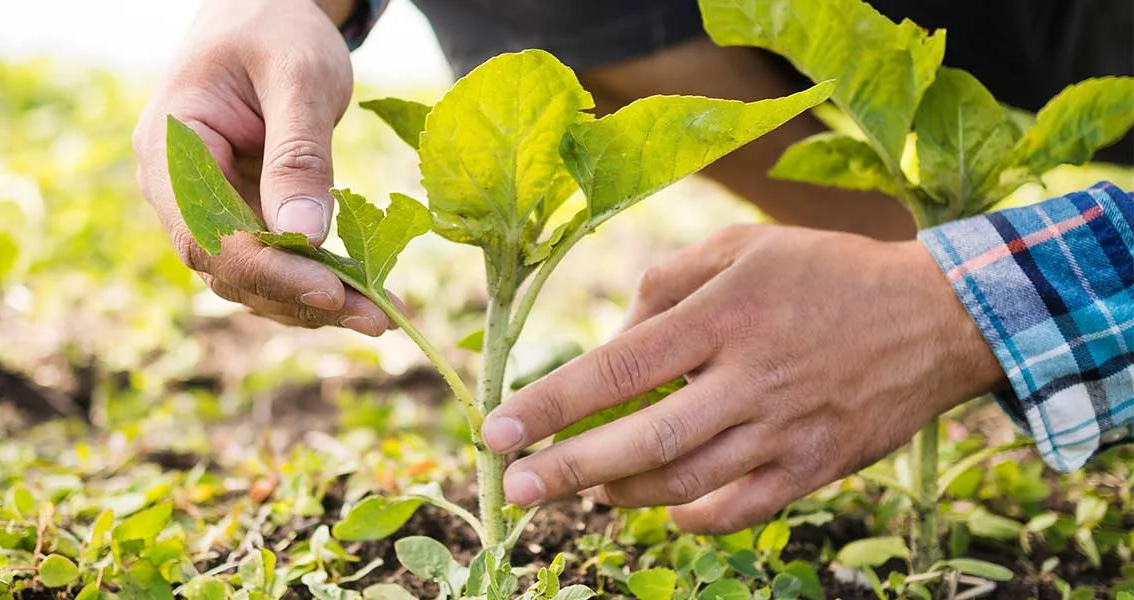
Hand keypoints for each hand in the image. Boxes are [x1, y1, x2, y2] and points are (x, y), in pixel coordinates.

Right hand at [133, 0, 390, 334]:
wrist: (264, 11)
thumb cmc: (277, 29)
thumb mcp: (298, 79)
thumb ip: (298, 155)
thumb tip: (306, 237)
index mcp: (172, 151)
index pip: (210, 237)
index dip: (270, 273)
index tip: (334, 292)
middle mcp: (178, 190)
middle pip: (232, 269)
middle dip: (303, 299)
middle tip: (378, 319)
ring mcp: (207, 206)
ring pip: (253, 276)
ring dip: (314, 302)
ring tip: (381, 315)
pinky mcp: (241, 213)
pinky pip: (274, 260)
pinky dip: (317, 281)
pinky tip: (368, 295)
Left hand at [482, 225, 1003, 533]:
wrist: (935, 318)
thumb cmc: (825, 273)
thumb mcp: (743, 248)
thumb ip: (666, 285)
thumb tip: (611, 344)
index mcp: (724, 316)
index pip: (617, 371)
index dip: (549, 405)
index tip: (497, 431)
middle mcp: (750, 379)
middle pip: (642, 441)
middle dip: (566, 470)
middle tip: (514, 487)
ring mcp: (784, 431)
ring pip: (684, 484)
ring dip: (621, 493)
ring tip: (584, 487)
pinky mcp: (814, 469)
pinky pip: (738, 511)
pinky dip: (688, 517)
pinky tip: (660, 508)